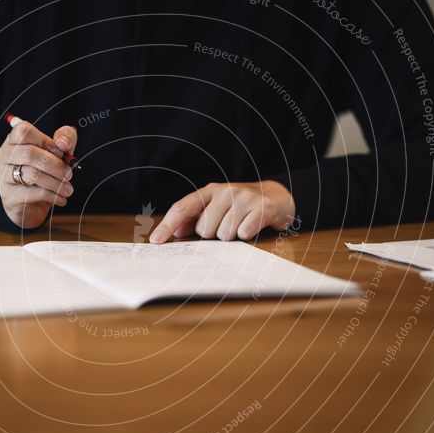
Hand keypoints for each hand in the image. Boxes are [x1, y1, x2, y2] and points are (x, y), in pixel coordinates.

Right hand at [0, 121, 76, 228]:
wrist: (35, 206)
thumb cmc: (47, 174)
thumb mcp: (61, 152)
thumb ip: (65, 138)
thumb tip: (62, 143)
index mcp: (14, 140)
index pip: (22, 131)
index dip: (45, 141)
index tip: (61, 153)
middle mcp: (3, 156)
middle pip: (28, 153)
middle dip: (55, 165)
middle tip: (69, 175)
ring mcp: (2, 176)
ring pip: (31, 174)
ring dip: (56, 183)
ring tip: (67, 189)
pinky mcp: (7, 197)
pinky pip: (32, 194)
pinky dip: (52, 196)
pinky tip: (60, 199)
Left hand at [149, 180, 295, 242]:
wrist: (277, 196)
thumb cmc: (240, 206)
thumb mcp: (217, 207)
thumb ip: (195, 218)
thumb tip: (174, 232)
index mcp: (210, 191)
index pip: (183, 208)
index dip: (167, 225)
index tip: (156, 241)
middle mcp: (225, 191)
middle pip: (204, 229)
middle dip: (214, 234)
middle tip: (227, 226)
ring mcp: (244, 198)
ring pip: (224, 234)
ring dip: (232, 236)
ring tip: (241, 225)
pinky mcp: (262, 207)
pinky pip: (244, 233)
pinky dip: (247, 234)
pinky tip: (252, 226)